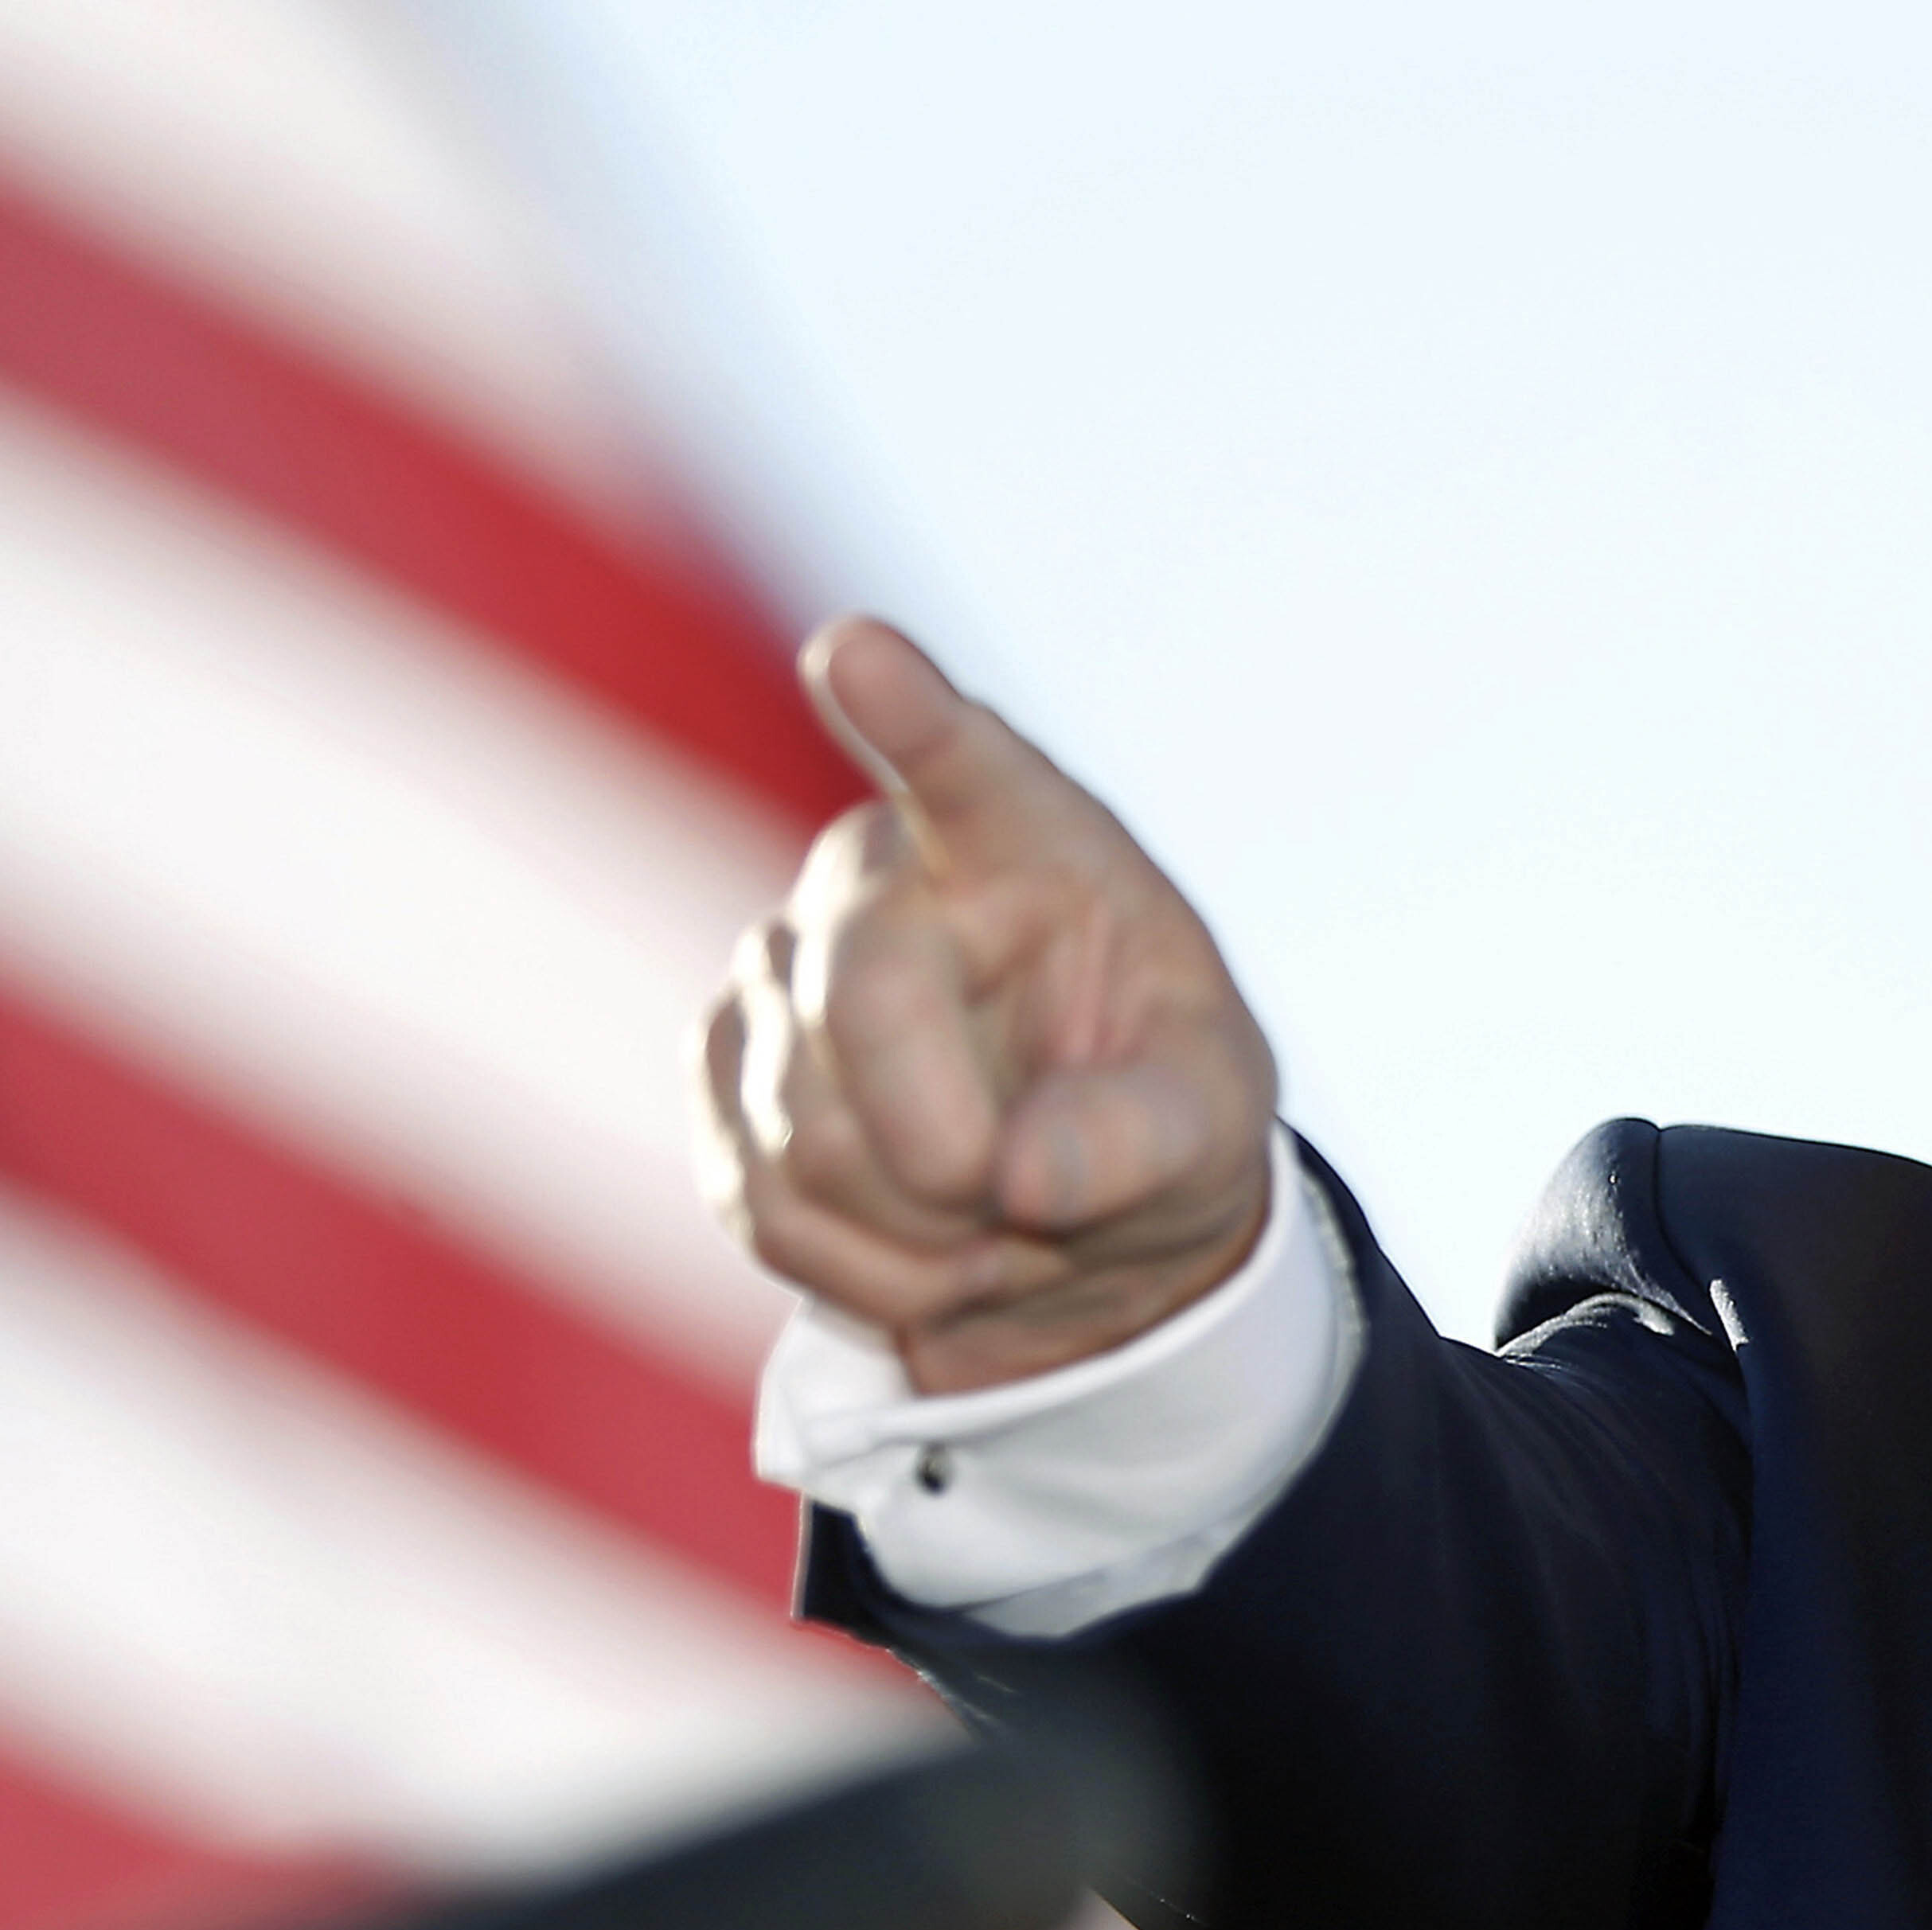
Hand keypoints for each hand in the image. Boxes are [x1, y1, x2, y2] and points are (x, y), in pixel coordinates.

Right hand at [698, 619, 1278, 1391]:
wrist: (1079, 1220)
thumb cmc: (1158, 1115)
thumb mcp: (1210, 1125)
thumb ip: (1141, 1135)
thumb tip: (1021, 1175)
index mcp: (1020, 841)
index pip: (960, 764)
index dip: (907, 711)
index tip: (859, 655)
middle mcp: (875, 875)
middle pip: (858, 999)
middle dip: (951, 1153)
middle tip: (1029, 1202)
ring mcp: (777, 968)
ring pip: (802, 1131)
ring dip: (921, 1232)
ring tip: (995, 1219)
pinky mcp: (721, 1072)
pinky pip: (758, 1201)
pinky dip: (861, 1273)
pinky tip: (927, 1251)